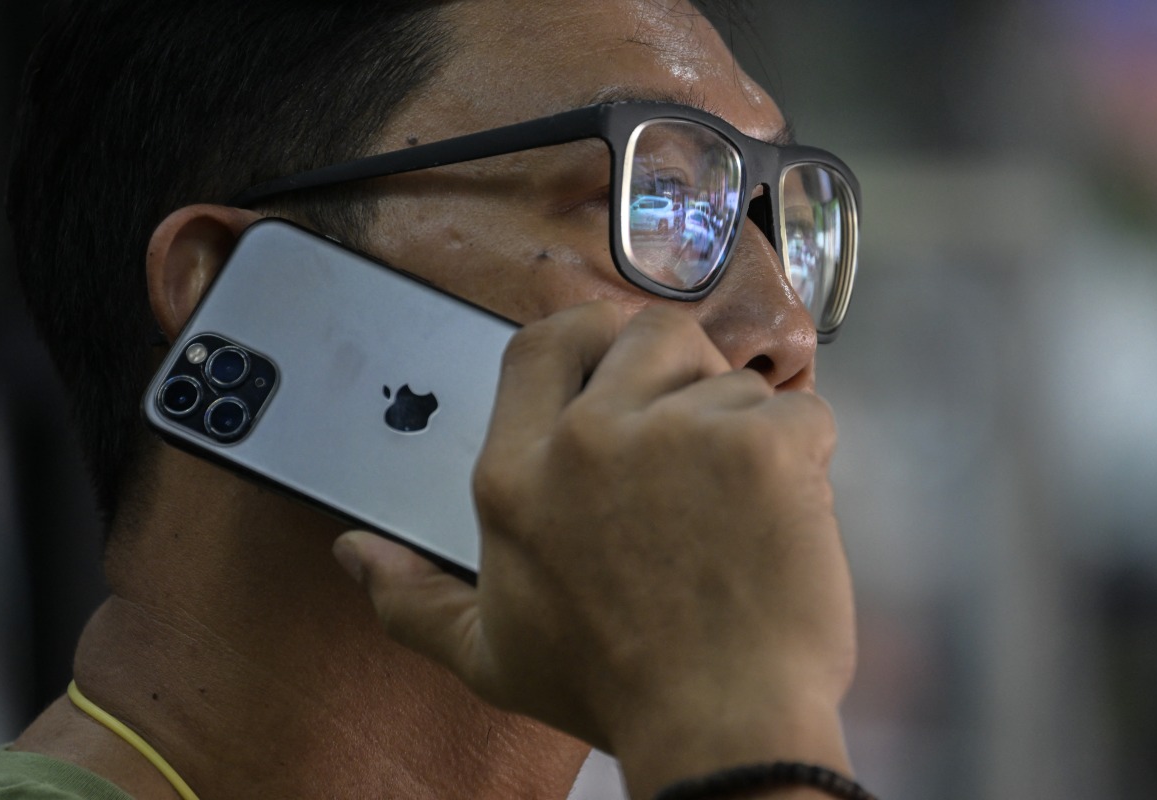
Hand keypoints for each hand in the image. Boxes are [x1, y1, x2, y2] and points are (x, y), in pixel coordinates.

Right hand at [334, 302, 855, 797]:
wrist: (719, 728)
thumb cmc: (611, 689)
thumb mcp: (487, 653)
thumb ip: (410, 598)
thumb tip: (353, 554)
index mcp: (519, 473)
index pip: (542, 343)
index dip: (590, 333)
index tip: (618, 352)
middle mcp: (590, 439)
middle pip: (646, 333)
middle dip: (679, 367)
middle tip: (695, 428)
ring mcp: (680, 435)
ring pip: (731, 379)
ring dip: (742, 428)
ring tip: (737, 505)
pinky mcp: (762, 448)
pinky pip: (798, 413)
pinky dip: (802, 457)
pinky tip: (781, 516)